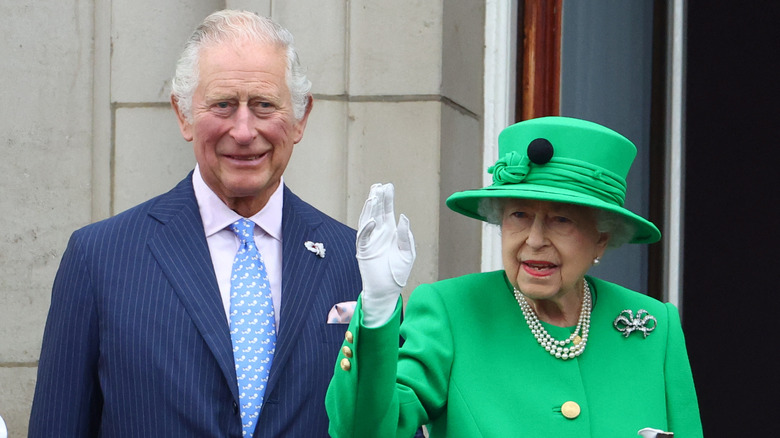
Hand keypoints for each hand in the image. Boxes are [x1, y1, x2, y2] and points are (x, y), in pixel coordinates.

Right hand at [356, 183, 415, 326]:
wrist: (388, 290)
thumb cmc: (398, 273)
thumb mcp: (408, 253)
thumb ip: (405, 235)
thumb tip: (403, 217)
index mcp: (390, 232)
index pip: (388, 211)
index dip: (388, 199)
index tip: (388, 186)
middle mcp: (379, 233)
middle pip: (377, 212)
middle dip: (378, 199)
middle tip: (379, 185)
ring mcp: (370, 241)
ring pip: (367, 220)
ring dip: (370, 209)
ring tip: (373, 196)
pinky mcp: (363, 251)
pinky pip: (363, 237)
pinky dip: (366, 228)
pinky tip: (373, 220)